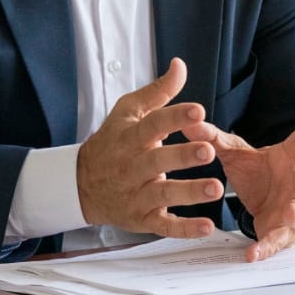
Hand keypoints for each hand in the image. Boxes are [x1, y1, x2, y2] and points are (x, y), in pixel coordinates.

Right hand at [76, 58, 222, 236]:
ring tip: (215, 188)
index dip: (175, 117)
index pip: (153, 124)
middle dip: (183, 156)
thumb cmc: (111, 143)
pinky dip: (184, 229)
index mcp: (130, 137)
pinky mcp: (142, 218)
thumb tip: (180, 65)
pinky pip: (164, 225)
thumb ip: (158, 91)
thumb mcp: (128, 112)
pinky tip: (206, 227)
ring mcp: (136, 194)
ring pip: (163, 194)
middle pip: (157, 160)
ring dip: (189, 192)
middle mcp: (132, 166)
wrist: (80, 184)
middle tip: (208, 150)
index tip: (198, 111)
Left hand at [184, 106, 294, 261]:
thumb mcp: (238, 153)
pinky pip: (273, 241)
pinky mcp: (280, 234)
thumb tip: (188, 121)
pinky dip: (263, 248)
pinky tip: (252, 254)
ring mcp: (292, 210)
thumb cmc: (260, 173)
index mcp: (289, 158)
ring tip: (290, 215)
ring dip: (294, 215)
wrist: (270, 206)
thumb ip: (215, 138)